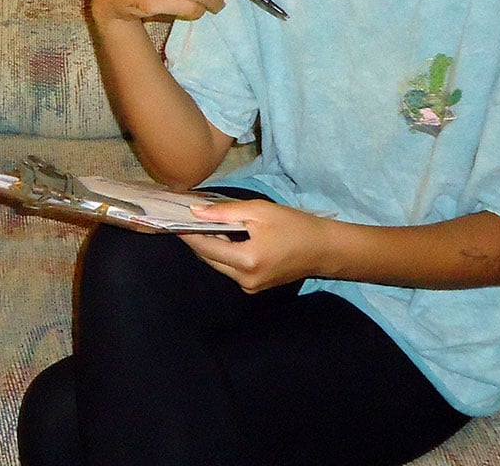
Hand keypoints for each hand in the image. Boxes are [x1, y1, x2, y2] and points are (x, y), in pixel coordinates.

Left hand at [179, 199, 335, 292]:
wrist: (324, 249)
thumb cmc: (294, 226)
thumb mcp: (259, 211)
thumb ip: (224, 212)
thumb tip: (195, 212)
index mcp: (246, 261)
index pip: (206, 248)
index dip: (189, 234)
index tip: (175, 219)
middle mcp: (245, 280)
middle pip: (209, 259)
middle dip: (199, 239)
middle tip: (191, 219)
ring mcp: (250, 287)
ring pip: (219, 265)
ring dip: (212, 246)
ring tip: (209, 225)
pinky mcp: (255, 288)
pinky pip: (231, 269)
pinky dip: (225, 254)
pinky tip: (228, 238)